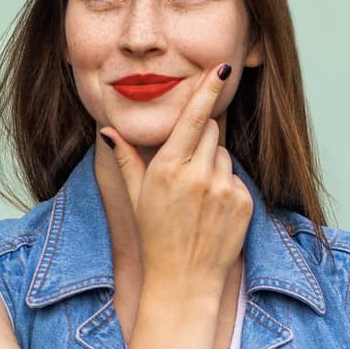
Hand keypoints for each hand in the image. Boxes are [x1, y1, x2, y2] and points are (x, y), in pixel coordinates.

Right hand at [98, 63, 251, 293]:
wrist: (183, 280)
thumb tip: (107, 130)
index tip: (222, 68)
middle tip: (187, 168)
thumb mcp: (136, 196)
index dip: (209, 90)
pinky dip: (226, 187)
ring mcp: (223, 189)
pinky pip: (236, 178)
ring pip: (224, 154)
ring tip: (197, 196)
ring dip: (214, 165)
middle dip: (201, 138)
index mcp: (168, 168)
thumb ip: (125, 159)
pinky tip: (212, 210)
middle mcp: (198, 175)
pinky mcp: (242, 202)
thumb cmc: (156, 237)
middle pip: (211, 131)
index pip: (194, 117)